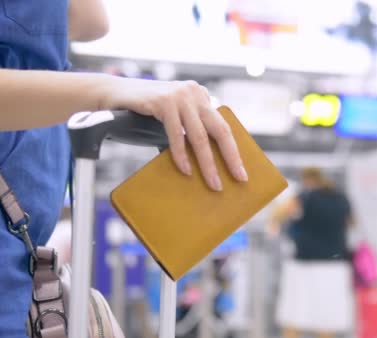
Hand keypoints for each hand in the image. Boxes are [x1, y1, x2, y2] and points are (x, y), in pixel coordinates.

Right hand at [102, 77, 247, 190]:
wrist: (112, 94)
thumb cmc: (144, 113)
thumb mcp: (174, 118)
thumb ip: (190, 130)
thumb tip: (208, 164)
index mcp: (201, 96)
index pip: (223, 127)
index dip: (234, 151)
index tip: (241, 173)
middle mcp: (194, 93)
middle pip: (219, 130)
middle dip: (230, 157)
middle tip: (238, 178)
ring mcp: (180, 95)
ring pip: (199, 136)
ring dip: (207, 163)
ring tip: (213, 183)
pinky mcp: (163, 101)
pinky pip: (176, 134)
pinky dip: (181, 155)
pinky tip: (186, 170)